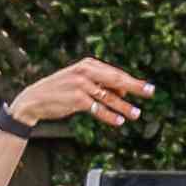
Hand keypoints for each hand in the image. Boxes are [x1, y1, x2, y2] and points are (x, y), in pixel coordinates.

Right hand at [12, 59, 152, 132]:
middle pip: (116, 80)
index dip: (131, 82)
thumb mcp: (79, 80)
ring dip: (124, 107)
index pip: (115, 73)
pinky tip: (118, 121)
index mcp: (88, 64)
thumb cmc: (60, 90)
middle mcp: (85, 71)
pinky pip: (98, 109)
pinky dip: (109, 116)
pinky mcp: (77, 99)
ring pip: (108, 97)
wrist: (35, 99)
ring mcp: (81, 85)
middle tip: (150, 92)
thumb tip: (124, 90)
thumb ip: (100, 83)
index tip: (147, 87)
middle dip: (135, 87)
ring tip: (136, 114)